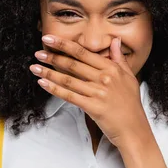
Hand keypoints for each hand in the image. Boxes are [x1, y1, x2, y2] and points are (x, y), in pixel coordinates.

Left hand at [29, 34, 150, 147]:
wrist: (133, 129)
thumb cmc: (130, 104)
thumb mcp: (129, 77)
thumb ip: (119, 58)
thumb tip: (115, 40)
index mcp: (111, 68)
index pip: (83, 52)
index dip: (64, 44)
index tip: (50, 38)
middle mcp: (104, 78)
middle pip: (73, 64)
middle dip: (53, 57)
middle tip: (38, 52)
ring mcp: (98, 93)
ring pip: (68, 79)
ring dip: (48, 73)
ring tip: (34, 67)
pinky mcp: (92, 107)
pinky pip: (69, 96)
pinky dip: (54, 89)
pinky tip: (42, 83)